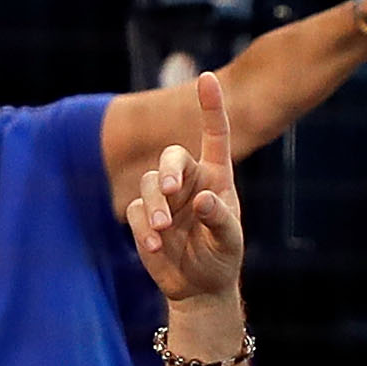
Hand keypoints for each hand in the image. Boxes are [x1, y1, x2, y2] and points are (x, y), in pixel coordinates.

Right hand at [128, 71, 243, 303]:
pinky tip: (154, 245)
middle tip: (170, 189)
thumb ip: (220, 219)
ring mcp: (163, 197)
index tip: (208, 79)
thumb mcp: (230, 241)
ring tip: (163, 229)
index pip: (215, 136)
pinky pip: (136, 210)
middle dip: (168, 170)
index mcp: (216, 177)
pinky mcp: (143, 215)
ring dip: (154, 204)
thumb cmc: (222, 257)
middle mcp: (188, 181)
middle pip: (172, 156)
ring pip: (149, 183)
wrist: (199, 286)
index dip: (211, 107)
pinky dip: (143, 226)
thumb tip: (200, 200)